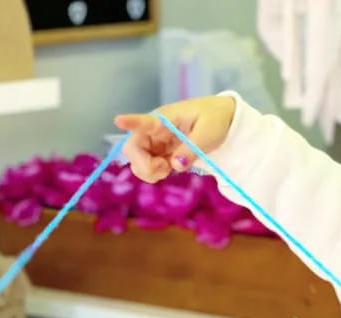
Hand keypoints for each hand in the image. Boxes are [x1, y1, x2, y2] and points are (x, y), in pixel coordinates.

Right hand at [113, 95, 236, 182]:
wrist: (221, 120)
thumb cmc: (214, 120)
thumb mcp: (208, 133)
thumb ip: (191, 149)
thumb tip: (175, 165)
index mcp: (165, 120)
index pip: (145, 121)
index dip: (131, 122)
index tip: (119, 120)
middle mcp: (153, 131)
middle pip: (132, 149)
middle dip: (144, 165)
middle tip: (166, 169)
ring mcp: (153, 143)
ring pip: (136, 162)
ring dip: (150, 172)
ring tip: (170, 168)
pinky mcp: (157, 154)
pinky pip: (146, 168)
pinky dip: (154, 174)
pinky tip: (168, 169)